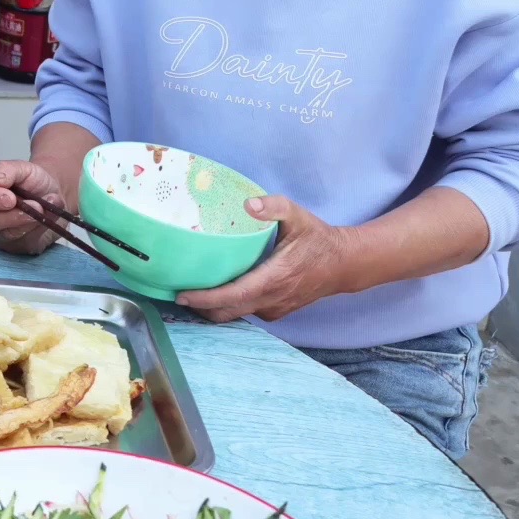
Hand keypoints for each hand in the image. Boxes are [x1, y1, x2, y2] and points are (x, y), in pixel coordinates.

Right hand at [0, 159, 65, 255]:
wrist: (52, 196)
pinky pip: (24, 243)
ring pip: (5, 235)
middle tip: (33, 206)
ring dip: (27, 223)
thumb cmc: (32, 182)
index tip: (11, 197)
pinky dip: (38, 230)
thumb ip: (5, 169)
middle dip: (9, 216)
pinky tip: (46, 220)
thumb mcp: (22, 168)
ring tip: (43, 210)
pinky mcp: (15, 247)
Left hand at [176, 196, 348, 322]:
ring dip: (211, 308)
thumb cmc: (318, 239)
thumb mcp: (299, 216)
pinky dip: (227, 307)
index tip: (181, 295)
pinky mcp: (276, 311)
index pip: (233, 295)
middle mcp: (272, 299)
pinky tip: (214, 292)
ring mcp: (274, 309)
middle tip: (173, 292)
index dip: (205, 298)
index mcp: (274, 278)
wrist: (345, 265)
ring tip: (188, 293)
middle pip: (227, 312)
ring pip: (235, 315)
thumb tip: (248, 204)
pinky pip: (246, 313)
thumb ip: (274, 207)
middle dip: (199, 307)